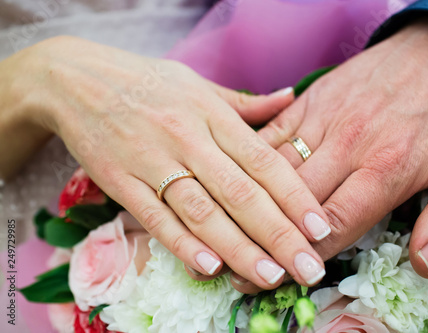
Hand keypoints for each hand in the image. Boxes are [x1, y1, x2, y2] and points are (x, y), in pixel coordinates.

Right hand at [8, 36, 330, 287]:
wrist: (76, 79)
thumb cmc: (147, 81)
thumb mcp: (199, 83)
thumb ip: (246, 101)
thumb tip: (290, 97)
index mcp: (212, 115)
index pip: (264, 161)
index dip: (295, 197)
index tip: (320, 228)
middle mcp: (187, 138)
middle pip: (240, 193)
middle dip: (278, 234)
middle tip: (308, 268)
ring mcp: (152, 161)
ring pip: (202, 211)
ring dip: (238, 248)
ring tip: (270, 277)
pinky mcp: (120, 181)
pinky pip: (155, 217)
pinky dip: (182, 244)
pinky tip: (210, 267)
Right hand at [248, 17, 427, 282]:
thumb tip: (423, 264)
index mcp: (387, 167)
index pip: (335, 224)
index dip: (306, 256)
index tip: (283, 278)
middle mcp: (347, 145)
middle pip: (294, 203)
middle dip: (268, 241)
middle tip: (244, 270)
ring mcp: (322, 119)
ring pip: (272, 171)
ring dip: (250, 206)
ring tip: (229, 235)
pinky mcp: (307, 102)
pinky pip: (270, 136)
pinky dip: (249, 162)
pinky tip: (236, 183)